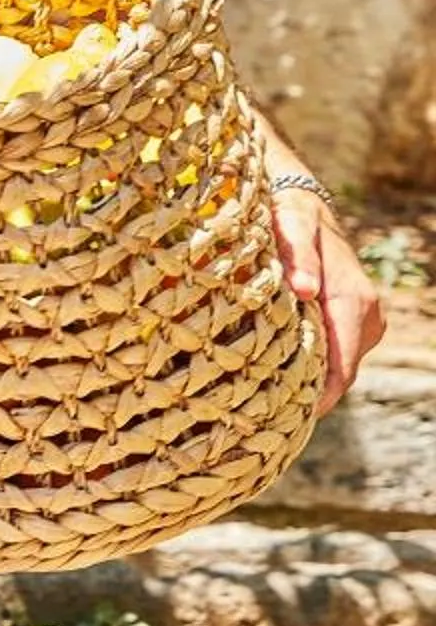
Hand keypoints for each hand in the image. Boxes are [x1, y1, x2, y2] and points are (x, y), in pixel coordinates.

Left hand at [274, 188, 384, 412]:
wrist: (304, 205)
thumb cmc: (292, 214)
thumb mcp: (290, 224)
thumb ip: (297, 255)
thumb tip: (305, 288)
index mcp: (354, 301)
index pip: (342, 369)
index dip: (315, 399)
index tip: (282, 420)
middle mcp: (366, 318)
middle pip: (338, 377)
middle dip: (304, 396)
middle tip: (259, 417)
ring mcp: (362, 324)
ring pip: (335, 369)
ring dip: (304, 383)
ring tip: (259, 399)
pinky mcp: (352, 326)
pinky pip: (332, 357)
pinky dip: (307, 367)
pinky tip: (273, 374)